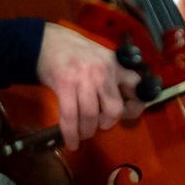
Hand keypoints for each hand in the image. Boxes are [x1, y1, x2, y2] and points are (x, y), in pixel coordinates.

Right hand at [36, 21, 144, 150]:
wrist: (47, 42)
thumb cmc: (76, 53)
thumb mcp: (101, 58)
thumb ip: (114, 77)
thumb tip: (122, 106)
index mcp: (115, 64)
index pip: (137, 86)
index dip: (136, 106)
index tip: (127, 114)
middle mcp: (102, 71)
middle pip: (114, 109)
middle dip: (107, 124)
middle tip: (99, 125)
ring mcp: (83, 78)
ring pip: (91, 116)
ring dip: (87, 131)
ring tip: (83, 134)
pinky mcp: (64, 85)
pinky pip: (70, 117)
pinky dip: (71, 134)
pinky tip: (71, 143)